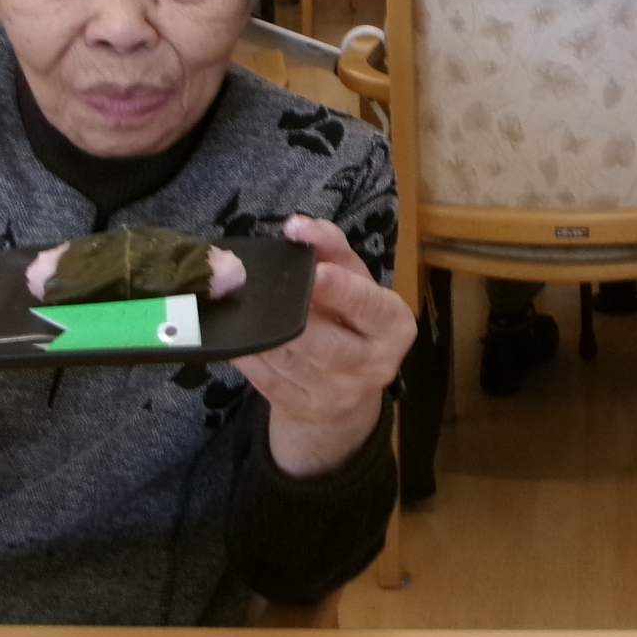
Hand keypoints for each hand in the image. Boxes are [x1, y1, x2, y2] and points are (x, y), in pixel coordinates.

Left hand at [232, 216, 415, 476]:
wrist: (346, 389)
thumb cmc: (350, 318)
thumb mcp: (352, 278)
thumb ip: (329, 246)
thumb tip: (297, 226)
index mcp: (393, 325)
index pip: (368, 306)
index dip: (341, 291)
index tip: (316, 274)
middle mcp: (375, 365)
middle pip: (322, 342)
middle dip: (289, 318)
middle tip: (262, 293)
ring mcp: (339, 394)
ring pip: (288, 360)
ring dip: (261, 334)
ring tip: (245, 310)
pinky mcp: (305, 410)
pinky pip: (266, 379)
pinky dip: (249, 355)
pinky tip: (243, 338)